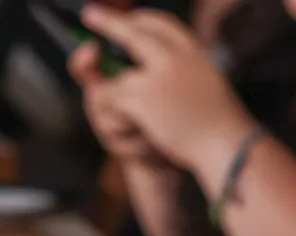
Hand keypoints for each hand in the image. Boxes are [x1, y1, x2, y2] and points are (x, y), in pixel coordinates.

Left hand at [77, 5, 250, 170]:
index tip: (127, 17)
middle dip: (108, 23)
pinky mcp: (143, 97)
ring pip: (115, 79)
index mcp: (193, 51)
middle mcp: (175, 56)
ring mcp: (158, 75)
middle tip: (89, 15)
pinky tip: (139, 129)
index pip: (162, 24)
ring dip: (114, 102)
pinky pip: (111, 101)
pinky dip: (116, 118)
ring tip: (139, 124)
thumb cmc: (212, 122)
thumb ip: (172, 72)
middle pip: (133, 32)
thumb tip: (137, 64)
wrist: (224, 142)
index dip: (140, 19)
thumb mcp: (198, 86)